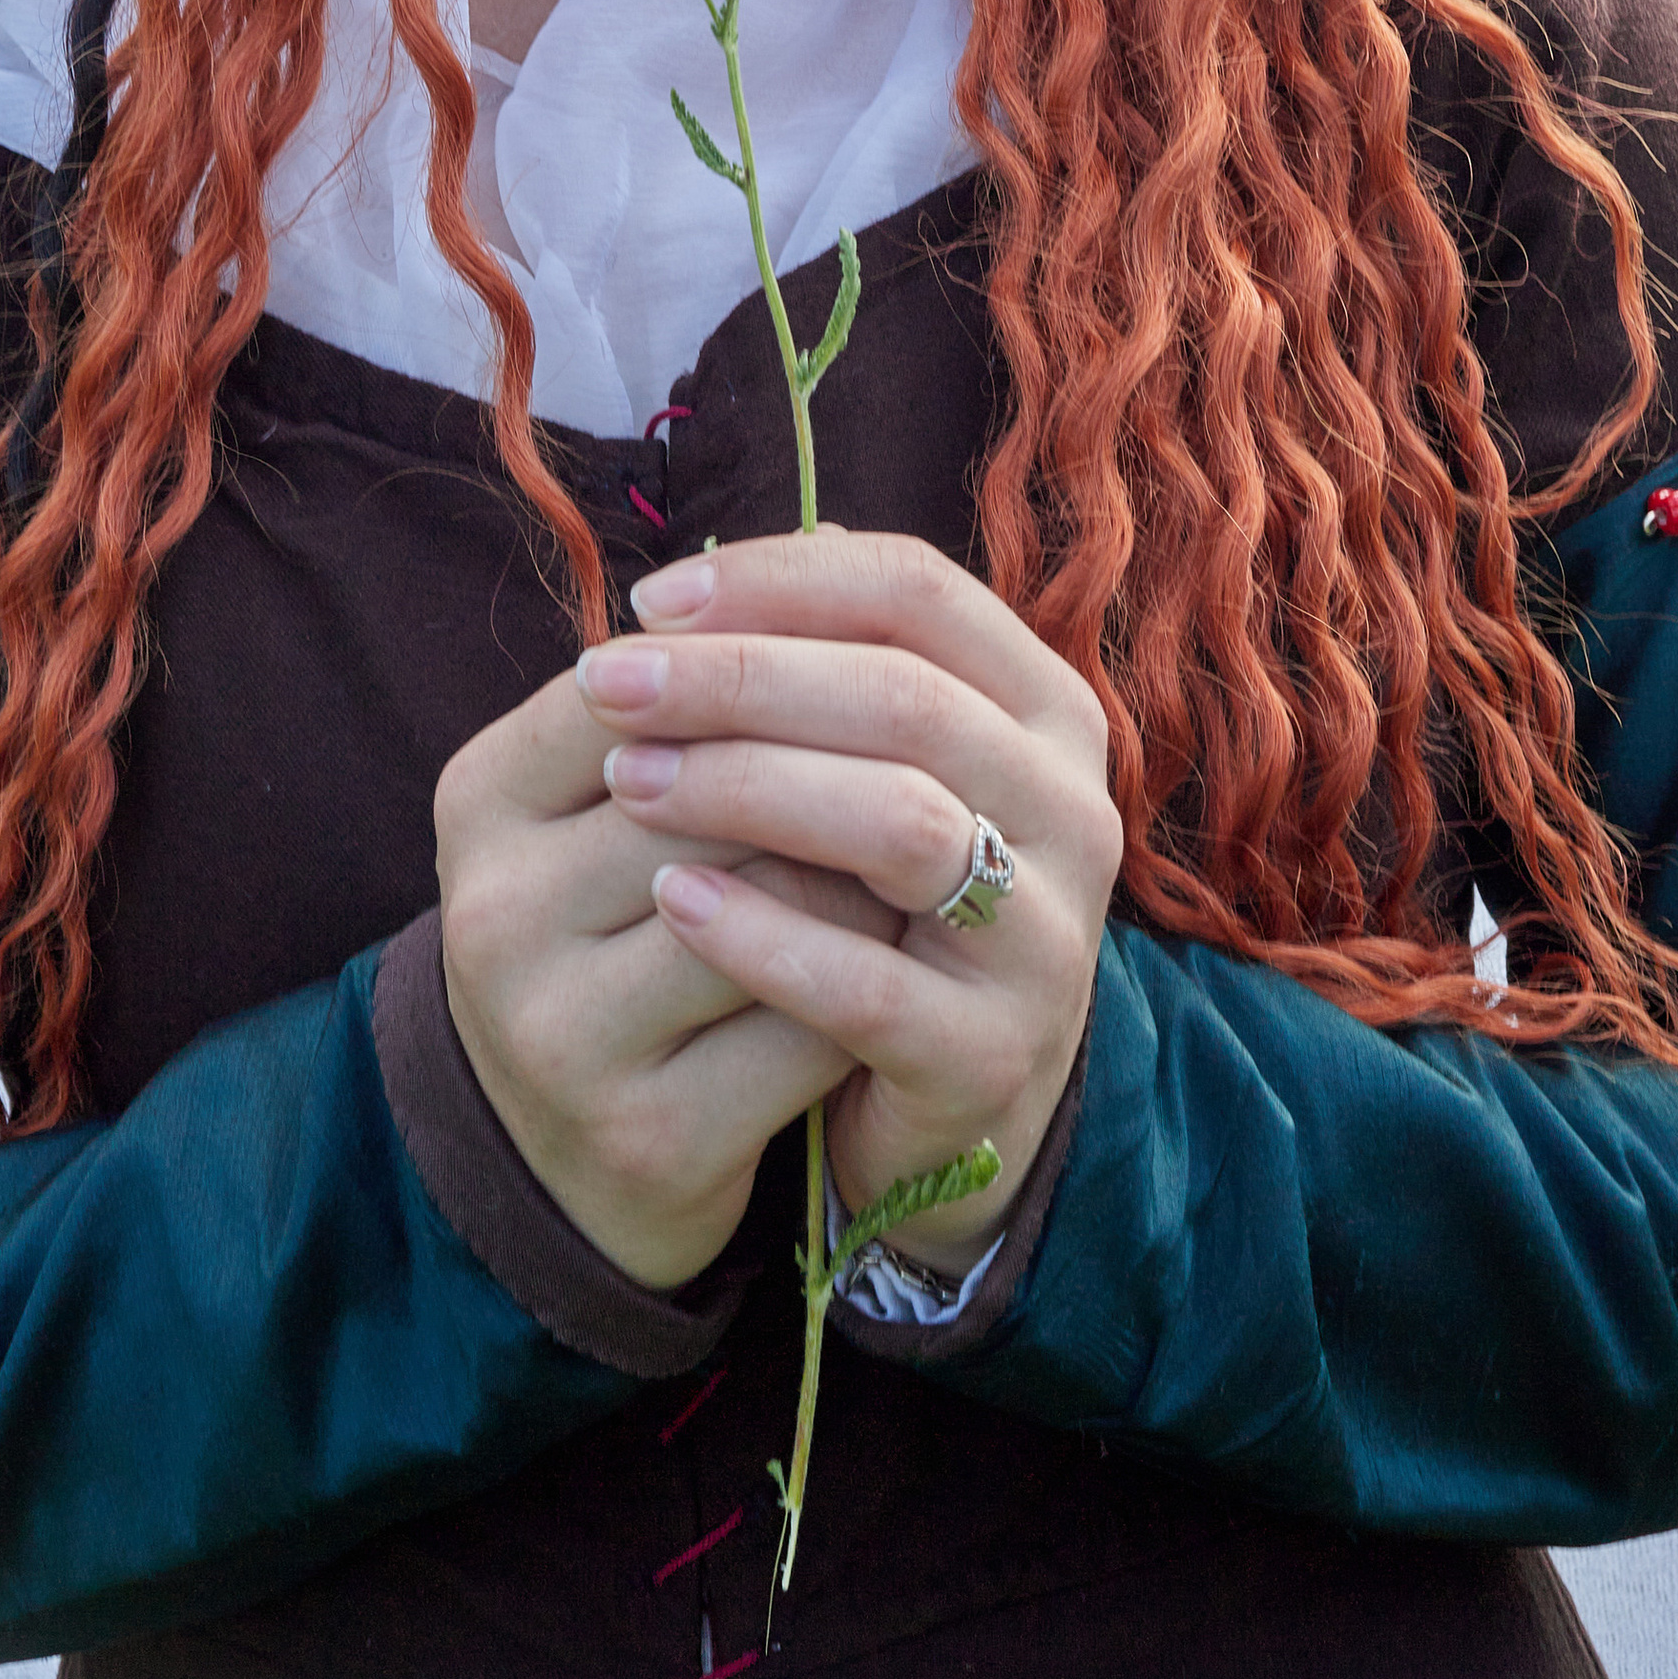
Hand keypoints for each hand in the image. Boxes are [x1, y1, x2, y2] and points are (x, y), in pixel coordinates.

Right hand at [435, 666, 900, 1288]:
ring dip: (870, 874)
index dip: (767, 671)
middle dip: (837, 770)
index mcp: (481, 797)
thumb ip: (697, 687)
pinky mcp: (646, 1137)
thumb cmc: (618, 928)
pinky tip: (901, 964)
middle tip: (934, 755)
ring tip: (928, 854)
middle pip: (718, 788)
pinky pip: (806, 1028)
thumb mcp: (607, 800)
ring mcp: (560, 1036)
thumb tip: (841, 538)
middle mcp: (496, 913)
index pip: (646, 682)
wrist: (566, 1157)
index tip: (851, 669)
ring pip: (777, 903)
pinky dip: (871, 982)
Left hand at [582, 529, 1123, 1275]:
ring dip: (746, 788)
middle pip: (903, 695)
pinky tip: (674, 906)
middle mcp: (1070, 807)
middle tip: (607, 681)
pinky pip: (870, 983)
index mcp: (1042, 707)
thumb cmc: (878, 899)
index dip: (774, 580)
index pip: (915, 590)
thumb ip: (807, 674)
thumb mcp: (863, 769)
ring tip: (627, 783)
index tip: (646, 604)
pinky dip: (764, 936)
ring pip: (900, 823)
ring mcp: (1046, 936)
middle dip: (736, 677)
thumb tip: (679, 597)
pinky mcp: (994, 1053)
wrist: (941, 1099)